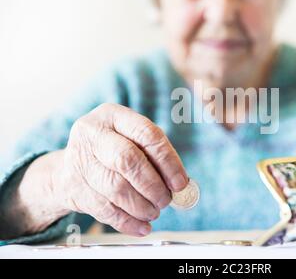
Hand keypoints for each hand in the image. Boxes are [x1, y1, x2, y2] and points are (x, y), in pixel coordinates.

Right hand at [52, 103, 188, 235]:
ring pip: (116, 188)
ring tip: (154, 212)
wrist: (67, 168)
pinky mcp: (73, 187)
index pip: (147, 134)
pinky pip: (105, 210)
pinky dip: (128, 222)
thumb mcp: (130, 140)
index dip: (168, 160)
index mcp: (112, 115)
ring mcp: (79, 160)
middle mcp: (92, 133)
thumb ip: (154, 156)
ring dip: (142, 206)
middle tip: (166, 200)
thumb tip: (180, 184)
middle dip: (153, 185)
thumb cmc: (110, 152)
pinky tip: (142, 226)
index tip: (180, 182)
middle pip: (128, 160)